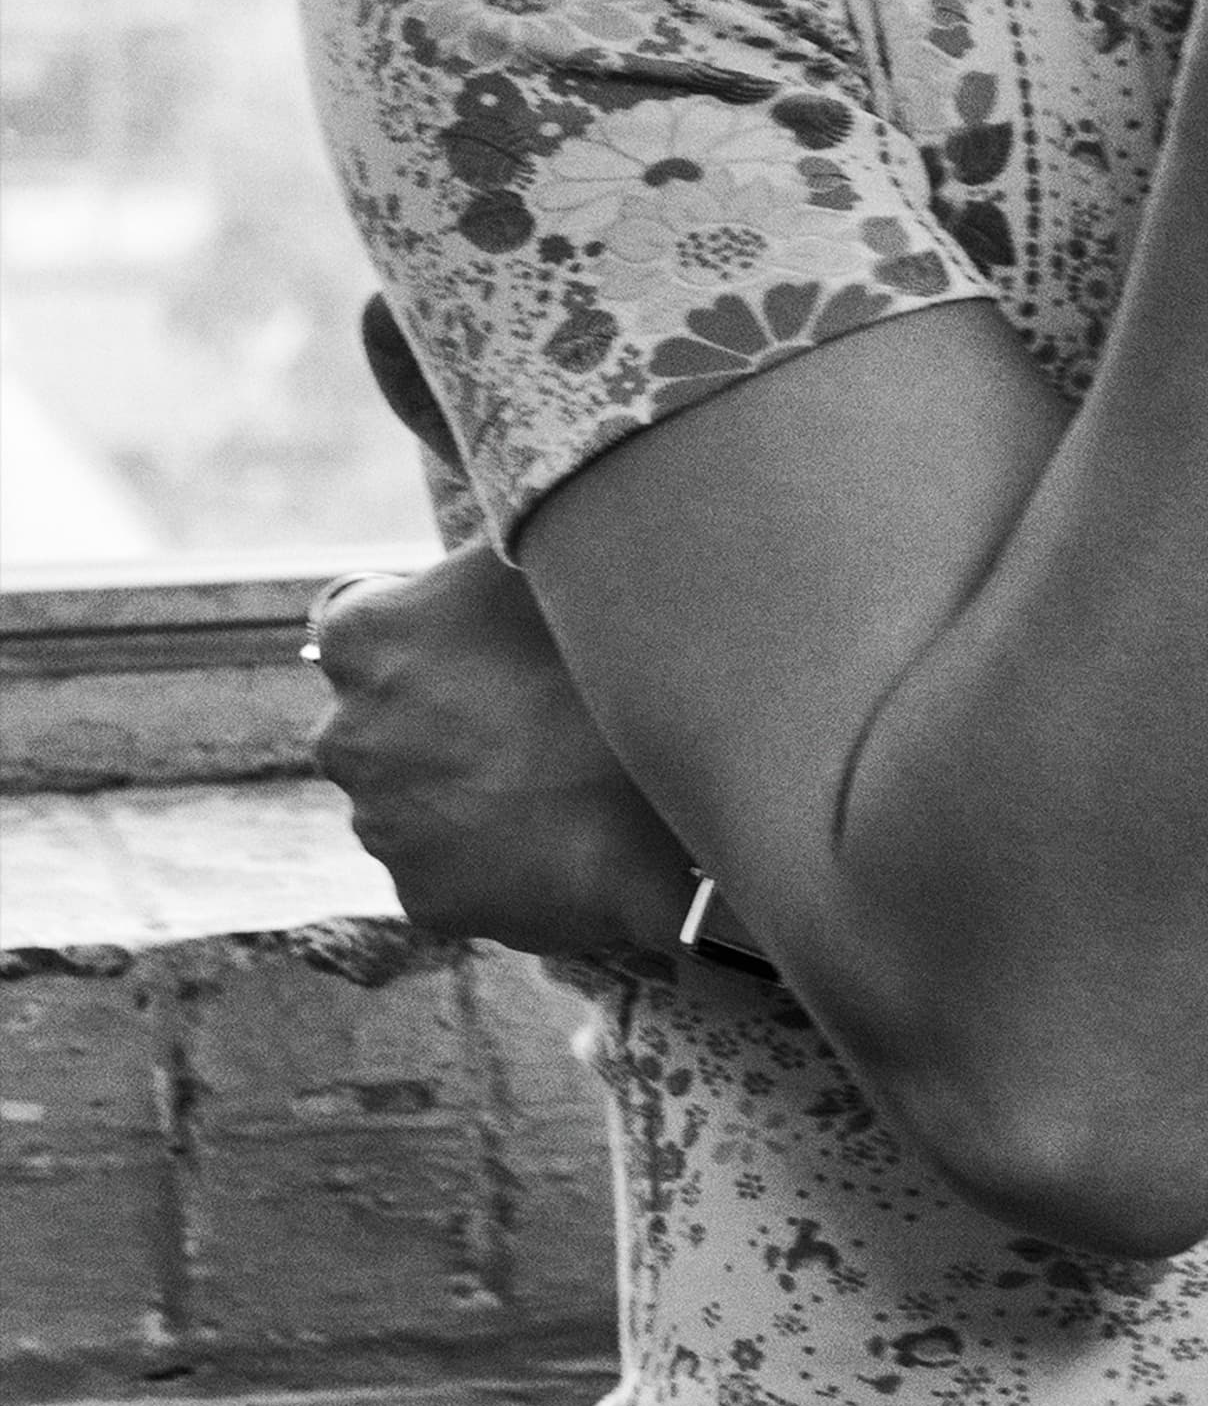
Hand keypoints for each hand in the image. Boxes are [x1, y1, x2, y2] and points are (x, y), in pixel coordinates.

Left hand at [311, 546, 696, 959]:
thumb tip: (499, 507)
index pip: (360, 617)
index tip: (486, 637)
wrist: (667, 819)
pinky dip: (491, 852)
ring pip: (415, 790)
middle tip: (534, 706)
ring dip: (465, 782)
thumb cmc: (607, 671)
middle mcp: (343, 735)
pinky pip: (449, 863)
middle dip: (441, 710)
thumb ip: (498, 534)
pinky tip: (556, 831)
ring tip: (556, 774)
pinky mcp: (421, 898)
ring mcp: (380, 825)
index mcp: (360, 639)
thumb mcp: (543, 564)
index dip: (427, 624)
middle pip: (384, 711)